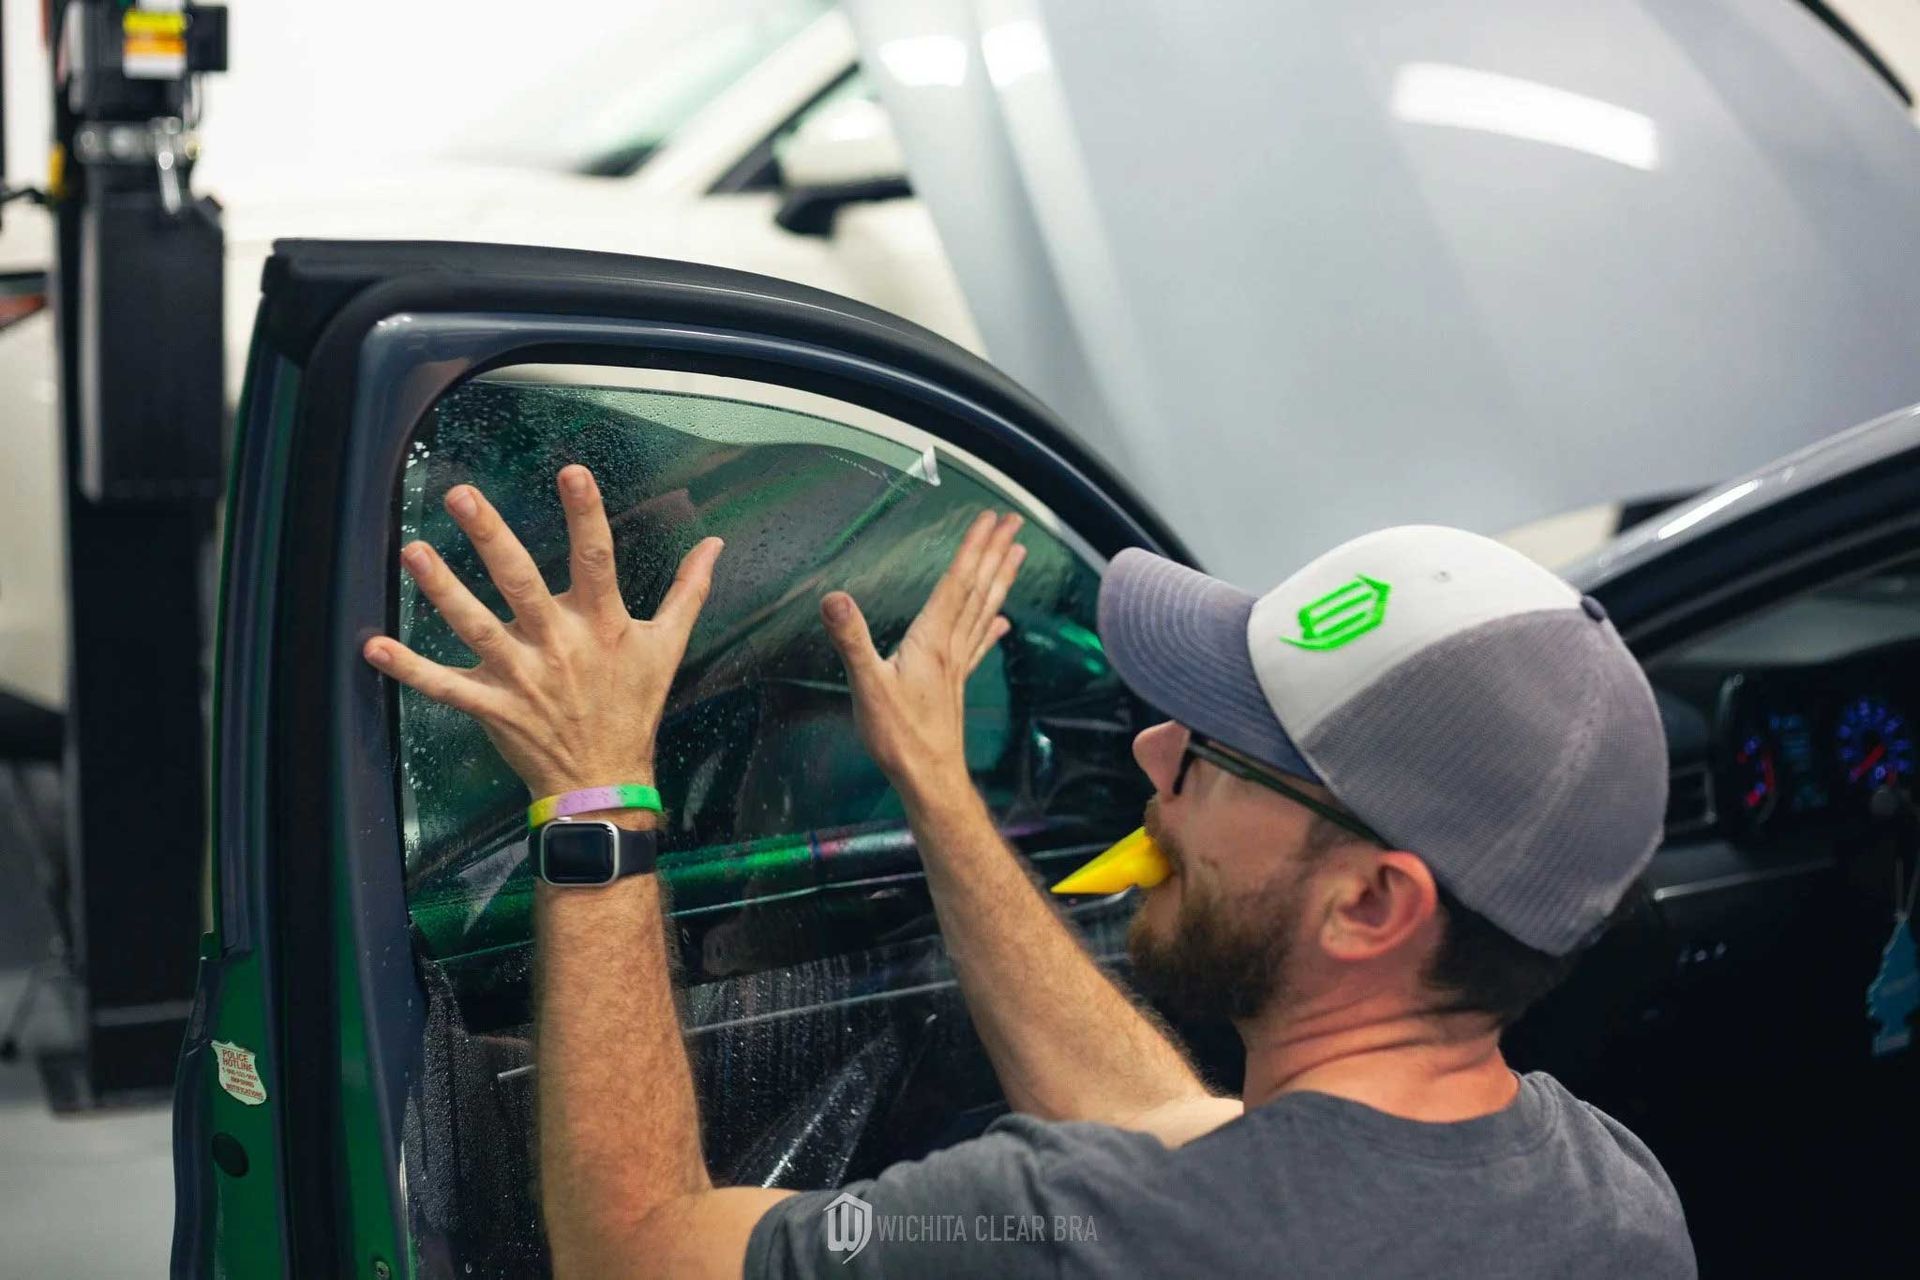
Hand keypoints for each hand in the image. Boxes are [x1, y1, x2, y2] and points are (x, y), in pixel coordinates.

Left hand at [361, 465, 723, 797]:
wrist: (605, 781)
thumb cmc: (634, 708)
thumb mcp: (668, 647)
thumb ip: (688, 591)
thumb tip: (714, 545)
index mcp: (602, 624)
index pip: (597, 559)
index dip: (585, 515)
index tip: (572, 473)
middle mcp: (559, 645)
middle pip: (522, 583)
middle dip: (491, 538)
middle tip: (462, 496)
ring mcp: (522, 676)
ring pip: (476, 627)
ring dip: (442, 590)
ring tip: (413, 551)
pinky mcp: (493, 706)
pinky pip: (444, 687)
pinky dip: (408, 669)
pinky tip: (373, 646)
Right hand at [820, 510, 1025, 802]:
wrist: (928, 779)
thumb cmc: (899, 737)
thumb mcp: (866, 685)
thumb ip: (852, 639)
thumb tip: (833, 598)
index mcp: (931, 640)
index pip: (956, 583)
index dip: (972, 548)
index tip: (990, 519)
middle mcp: (950, 647)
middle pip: (977, 590)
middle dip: (994, 553)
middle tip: (1014, 523)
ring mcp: (956, 666)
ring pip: (984, 611)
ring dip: (1000, 580)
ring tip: (1017, 555)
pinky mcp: (955, 685)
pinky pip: (978, 646)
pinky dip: (991, 628)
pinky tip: (1004, 623)